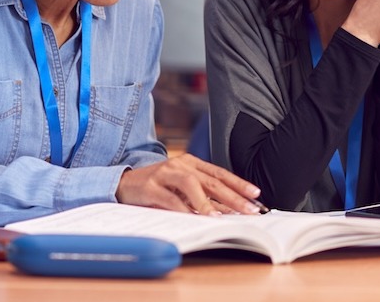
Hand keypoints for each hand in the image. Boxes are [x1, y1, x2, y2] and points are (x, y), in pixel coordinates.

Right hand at [115, 154, 264, 214]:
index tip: (256, 194)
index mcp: (190, 163)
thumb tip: (228, 209)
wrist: (123, 183)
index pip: (220, 173)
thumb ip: (201, 194)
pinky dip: (184, 208)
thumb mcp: (181, 188)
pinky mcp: (150, 186)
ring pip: (192, 185)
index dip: (239, 183)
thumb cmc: (157, 187)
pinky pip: (171, 198)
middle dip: (232, 196)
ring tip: (222, 216)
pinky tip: (195, 217)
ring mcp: (164, 173)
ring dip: (209, 202)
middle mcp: (179, 164)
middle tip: (249, 209)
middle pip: (211, 180)